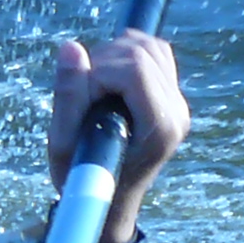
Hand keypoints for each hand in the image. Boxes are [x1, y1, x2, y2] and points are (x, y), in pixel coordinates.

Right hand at [50, 30, 187, 242]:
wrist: (109, 197)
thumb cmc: (83, 177)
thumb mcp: (65, 143)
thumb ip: (68, 96)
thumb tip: (70, 46)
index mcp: (161, 128)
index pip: (134, 68)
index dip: (98, 74)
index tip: (84, 101)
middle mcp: (177, 113)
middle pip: (142, 51)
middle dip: (103, 62)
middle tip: (87, 94)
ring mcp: (178, 103)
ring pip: (148, 45)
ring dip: (112, 55)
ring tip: (95, 89)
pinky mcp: (170, 94)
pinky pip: (153, 51)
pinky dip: (124, 54)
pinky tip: (109, 81)